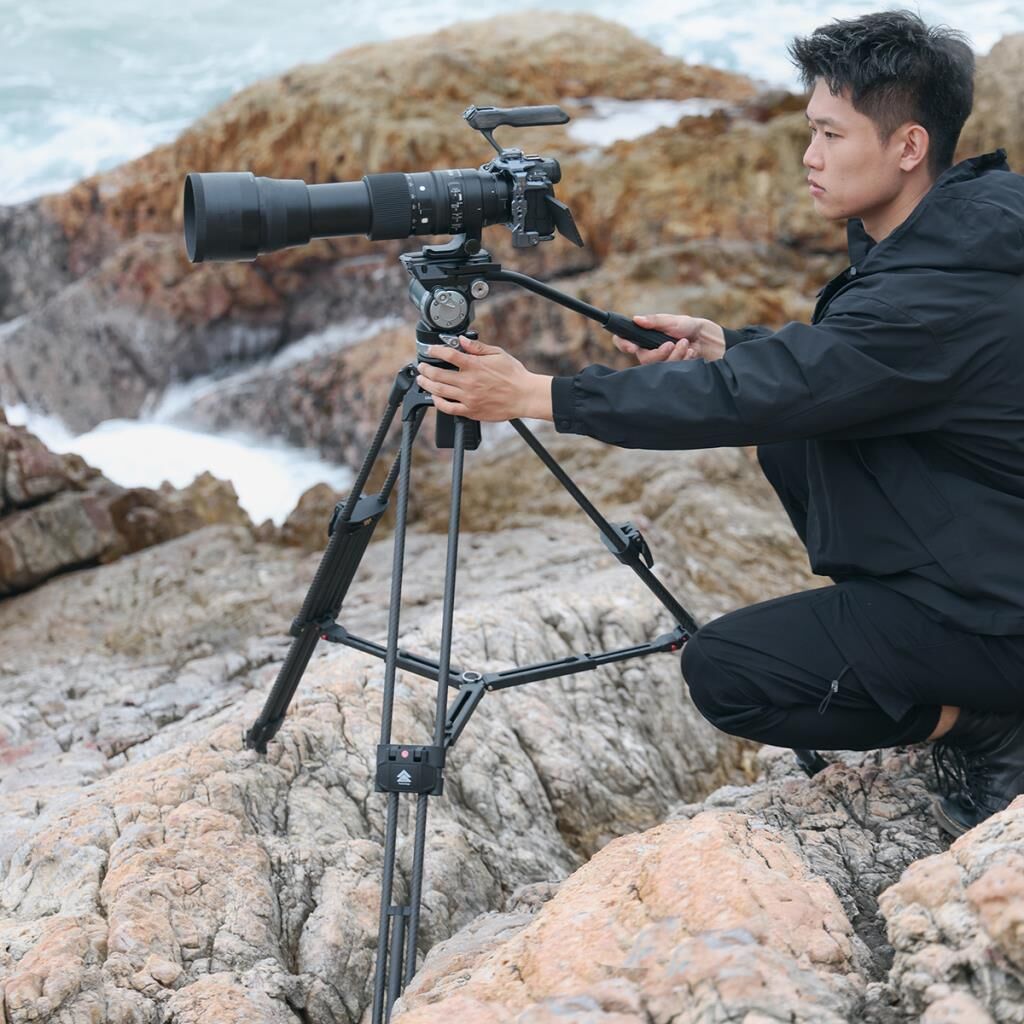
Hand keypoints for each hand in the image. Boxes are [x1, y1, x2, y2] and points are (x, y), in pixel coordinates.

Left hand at [417, 337, 552, 421]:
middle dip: (425, 369)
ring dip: (427, 384)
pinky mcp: (471, 411)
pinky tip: (434, 398)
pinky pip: (448, 408)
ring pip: (439, 391)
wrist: (524, 396)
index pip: (448, 355)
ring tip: (422, 380)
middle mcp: (469, 382)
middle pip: (438, 374)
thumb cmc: (514, 375)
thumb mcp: (498, 354)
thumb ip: (477, 347)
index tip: (430, 349)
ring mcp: (468, 398)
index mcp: (475, 365)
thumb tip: (462, 340)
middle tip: (422, 366)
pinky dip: (438, 403)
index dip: (435, 350)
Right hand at [614, 313, 725, 363]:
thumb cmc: (688, 326)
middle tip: (671, 344)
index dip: (624, 345)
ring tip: (686, 344)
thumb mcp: (672, 320)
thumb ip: (654, 321)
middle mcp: (649, 351)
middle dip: (659, 353)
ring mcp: (659, 362)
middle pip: (644, 359)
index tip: (633, 348)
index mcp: (644, 338)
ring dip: (675, 355)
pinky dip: (683, 360)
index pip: (624, 342)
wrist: (707, 339)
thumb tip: (636, 319)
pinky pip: (671, 371)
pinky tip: (691, 353)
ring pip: (658, 366)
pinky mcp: (670, 371)